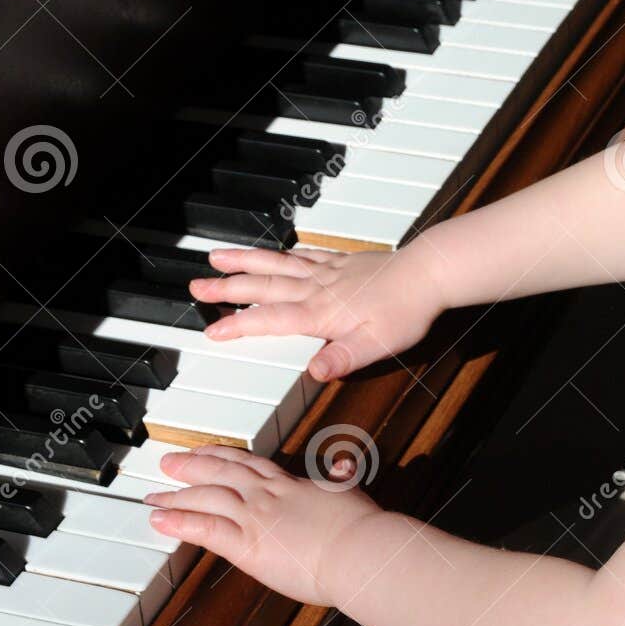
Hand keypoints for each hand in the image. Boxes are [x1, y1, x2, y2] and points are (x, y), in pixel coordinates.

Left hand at [144, 446, 376, 606]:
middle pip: (220, 473)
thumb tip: (344, 465)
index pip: (248, 464)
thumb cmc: (360, 527)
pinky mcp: (247, 546)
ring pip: (207, 498)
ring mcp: (255, 518)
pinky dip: (179, 522)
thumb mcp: (350, 492)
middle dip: (191, 467)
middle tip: (167, 463)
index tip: (204, 451)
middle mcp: (267, 495)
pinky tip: (159, 520)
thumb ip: (341, 478)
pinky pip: (205, 529)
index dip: (222, 456)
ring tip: (154, 495)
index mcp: (290, 484)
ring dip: (177, 495)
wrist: (359, 549)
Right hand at [191, 239, 446, 381]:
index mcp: (320, 313)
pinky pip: (302, 255)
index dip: (239, 325)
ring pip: (276, 264)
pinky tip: (274, 253)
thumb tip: (315, 373)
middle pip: (263, 286)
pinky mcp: (341, 262)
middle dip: (227, 287)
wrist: (429, 274)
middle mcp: (317, 289)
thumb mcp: (376, 345)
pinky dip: (281, 253)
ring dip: (245, 261)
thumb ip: (343, 359)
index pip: (270, 320)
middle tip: (196, 286)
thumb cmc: (406, 312)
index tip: (212, 330)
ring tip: (217, 255)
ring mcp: (328, 272)